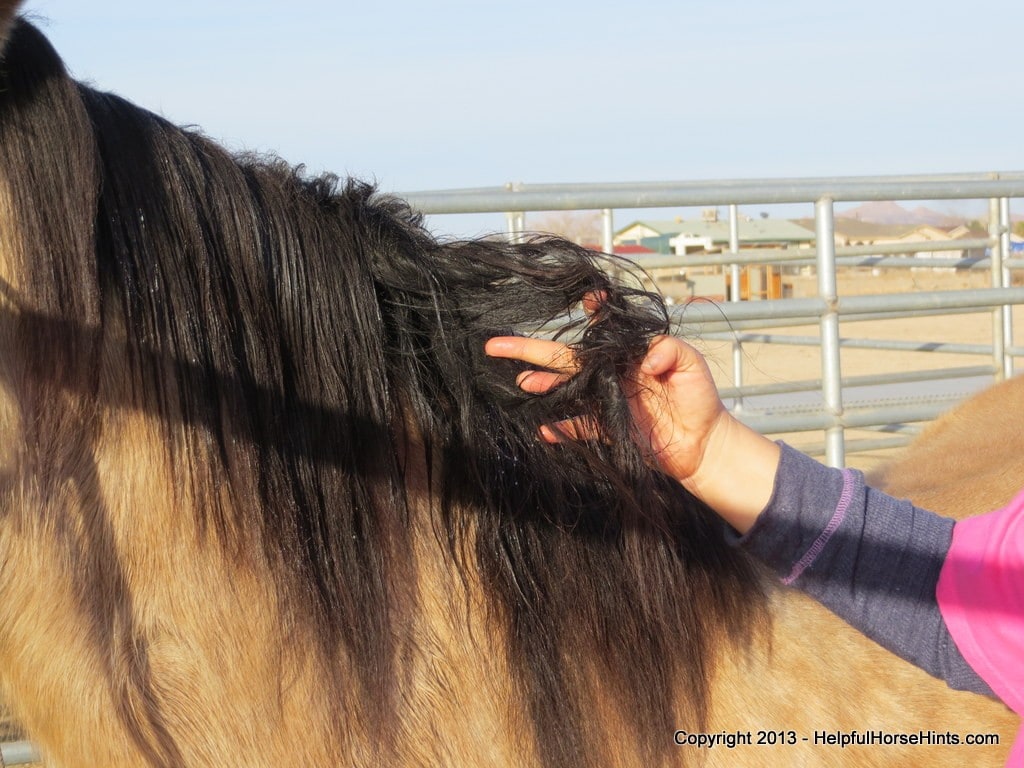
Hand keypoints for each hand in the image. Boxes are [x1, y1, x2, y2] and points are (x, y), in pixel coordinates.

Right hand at [484, 334, 779, 532]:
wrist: (703, 444)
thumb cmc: (700, 400)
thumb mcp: (691, 366)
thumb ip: (670, 351)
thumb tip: (646, 359)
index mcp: (626, 355)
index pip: (601, 331)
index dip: (592, 313)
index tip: (586, 299)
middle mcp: (608, 375)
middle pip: (563, 360)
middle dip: (530, 351)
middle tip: (496, 343)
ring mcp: (603, 402)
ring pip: (563, 390)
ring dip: (541, 386)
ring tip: (520, 382)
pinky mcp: (605, 431)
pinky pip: (577, 428)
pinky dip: (559, 430)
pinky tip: (543, 429)